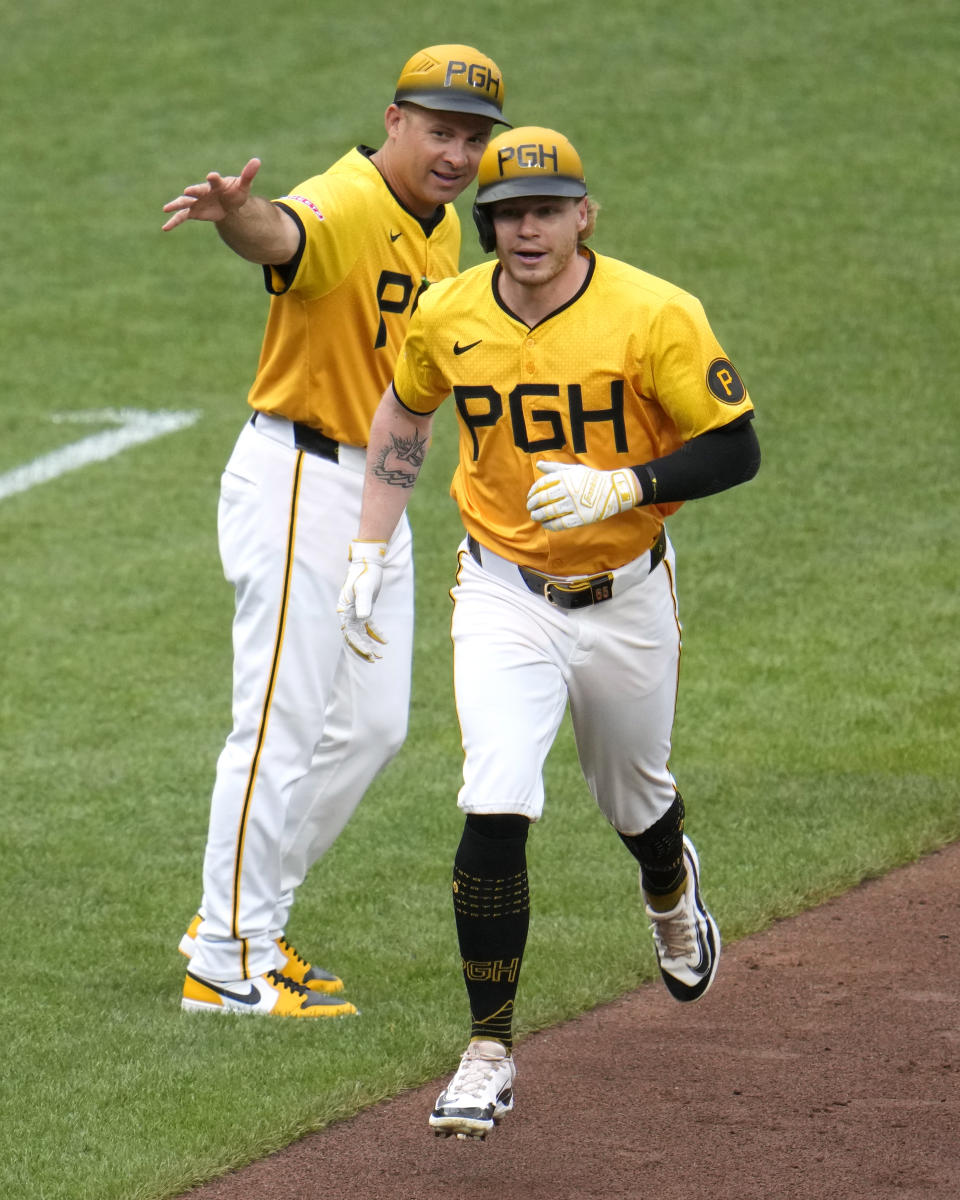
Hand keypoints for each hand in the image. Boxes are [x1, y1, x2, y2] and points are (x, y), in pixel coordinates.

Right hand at [161, 157, 261, 230]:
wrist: (228, 203)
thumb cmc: (234, 192)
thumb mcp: (243, 186)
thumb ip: (248, 175)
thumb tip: (257, 161)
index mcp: (216, 184)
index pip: (214, 180)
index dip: (213, 178)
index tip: (212, 176)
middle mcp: (203, 191)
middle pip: (196, 191)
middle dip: (193, 192)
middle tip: (187, 191)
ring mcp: (196, 201)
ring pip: (184, 203)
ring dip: (176, 205)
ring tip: (166, 209)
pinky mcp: (193, 212)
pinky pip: (182, 217)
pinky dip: (174, 222)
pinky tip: (165, 228)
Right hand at [337, 540, 387, 661]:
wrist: (368, 563)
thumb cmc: (365, 574)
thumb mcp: (365, 589)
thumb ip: (364, 603)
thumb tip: (363, 618)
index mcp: (344, 610)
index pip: (350, 633)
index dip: (359, 645)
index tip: (369, 653)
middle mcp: (348, 613)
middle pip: (354, 637)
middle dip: (363, 649)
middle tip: (375, 659)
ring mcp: (355, 612)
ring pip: (361, 634)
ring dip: (369, 644)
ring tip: (379, 656)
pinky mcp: (364, 610)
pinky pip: (369, 626)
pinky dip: (376, 634)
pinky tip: (385, 641)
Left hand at [526, 460, 641, 530]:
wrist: (614, 490)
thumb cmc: (592, 479)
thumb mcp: (574, 469)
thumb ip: (555, 468)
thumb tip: (538, 464)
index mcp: (565, 477)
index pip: (542, 484)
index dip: (532, 492)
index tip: (529, 497)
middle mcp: (568, 490)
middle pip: (543, 499)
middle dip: (533, 504)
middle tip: (530, 508)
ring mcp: (574, 505)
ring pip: (549, 512)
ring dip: (538, 516)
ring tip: (535, 517)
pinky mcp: (580, 518)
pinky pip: (560, 523)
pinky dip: (550, 525)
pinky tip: (546, 525)